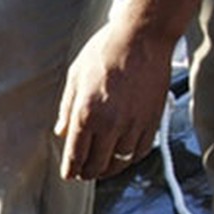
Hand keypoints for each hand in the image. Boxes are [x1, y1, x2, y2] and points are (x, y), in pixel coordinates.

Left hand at [54, 21, 175, 180]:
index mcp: (86, 114)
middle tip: (83, 173)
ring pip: (120, 163)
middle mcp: (110, 125)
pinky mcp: (152, 122)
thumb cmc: (107, 52)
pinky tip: (123, 156)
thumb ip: (67, 109)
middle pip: (97, 166)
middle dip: (87, 173)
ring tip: (102, 167)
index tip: (69, 174)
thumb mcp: (75, 77)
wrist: (142, 39)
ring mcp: (133, 125)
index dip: (70, 170)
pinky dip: (130, 159)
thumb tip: (61, 131)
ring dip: (108, 169)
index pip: (75, 156)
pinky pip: (140, 152)